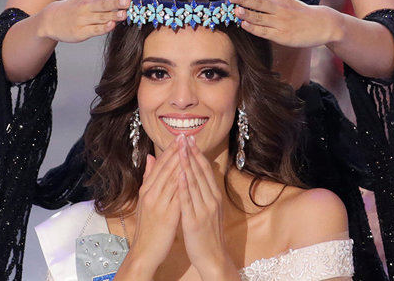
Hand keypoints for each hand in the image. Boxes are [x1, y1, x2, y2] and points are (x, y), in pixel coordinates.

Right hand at [39, 0, 130, 42]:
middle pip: (104, 3)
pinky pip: (95, 30)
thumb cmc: (76, 8)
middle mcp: (89, 5)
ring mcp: (85, 18)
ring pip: (102, 17)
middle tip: (127, 0)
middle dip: (116, 2)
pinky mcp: (82, 31)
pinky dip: (104, 28)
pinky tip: (112, 25)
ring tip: (124, 14)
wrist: (52, 20)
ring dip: (113, 16)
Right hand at [122, 134, 183, 275]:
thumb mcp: (145, 200)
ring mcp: (159, 204)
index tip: (179, 136)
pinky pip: (177, 196)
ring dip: (182, 162)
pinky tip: (190, 174)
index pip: (159, 165)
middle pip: (165, 168)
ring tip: (190, 148)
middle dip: (177, 151)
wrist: (144, 250)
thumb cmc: (147, 226)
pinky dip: (183, 183)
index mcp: (146, 189)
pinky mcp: (167, 215)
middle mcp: (151, 194)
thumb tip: (151, 157)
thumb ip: (149, 178)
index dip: (170, 149)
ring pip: (172, 179)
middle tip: (186, 136)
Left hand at [177, 136, 237, 278]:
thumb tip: (198, 176)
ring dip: (187, 164)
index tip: (190, 139)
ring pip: (194, 183)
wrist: (213, 257)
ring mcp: (203, 210)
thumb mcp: (209, 210)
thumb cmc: (208, 234)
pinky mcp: (194, 220)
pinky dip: (184, 186)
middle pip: (200, 172)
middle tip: (185, 136)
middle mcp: (211, 200)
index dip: (197, 154)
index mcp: (214, 197)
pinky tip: (179, 174)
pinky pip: (188, 200)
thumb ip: (204, 193)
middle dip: (192, 153)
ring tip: (180, 148)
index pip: (205, 170)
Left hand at [228, 0, 340, 48]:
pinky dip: (253, 28)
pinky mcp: (280, 35)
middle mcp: (278, 7)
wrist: (323, 25)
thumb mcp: (285, 1)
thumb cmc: (299, 13)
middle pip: (258, 2)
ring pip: (259, 18)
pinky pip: (264, 32)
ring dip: (247, 14)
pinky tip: (244, 24)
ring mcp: (279, 22)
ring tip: (236, 10)